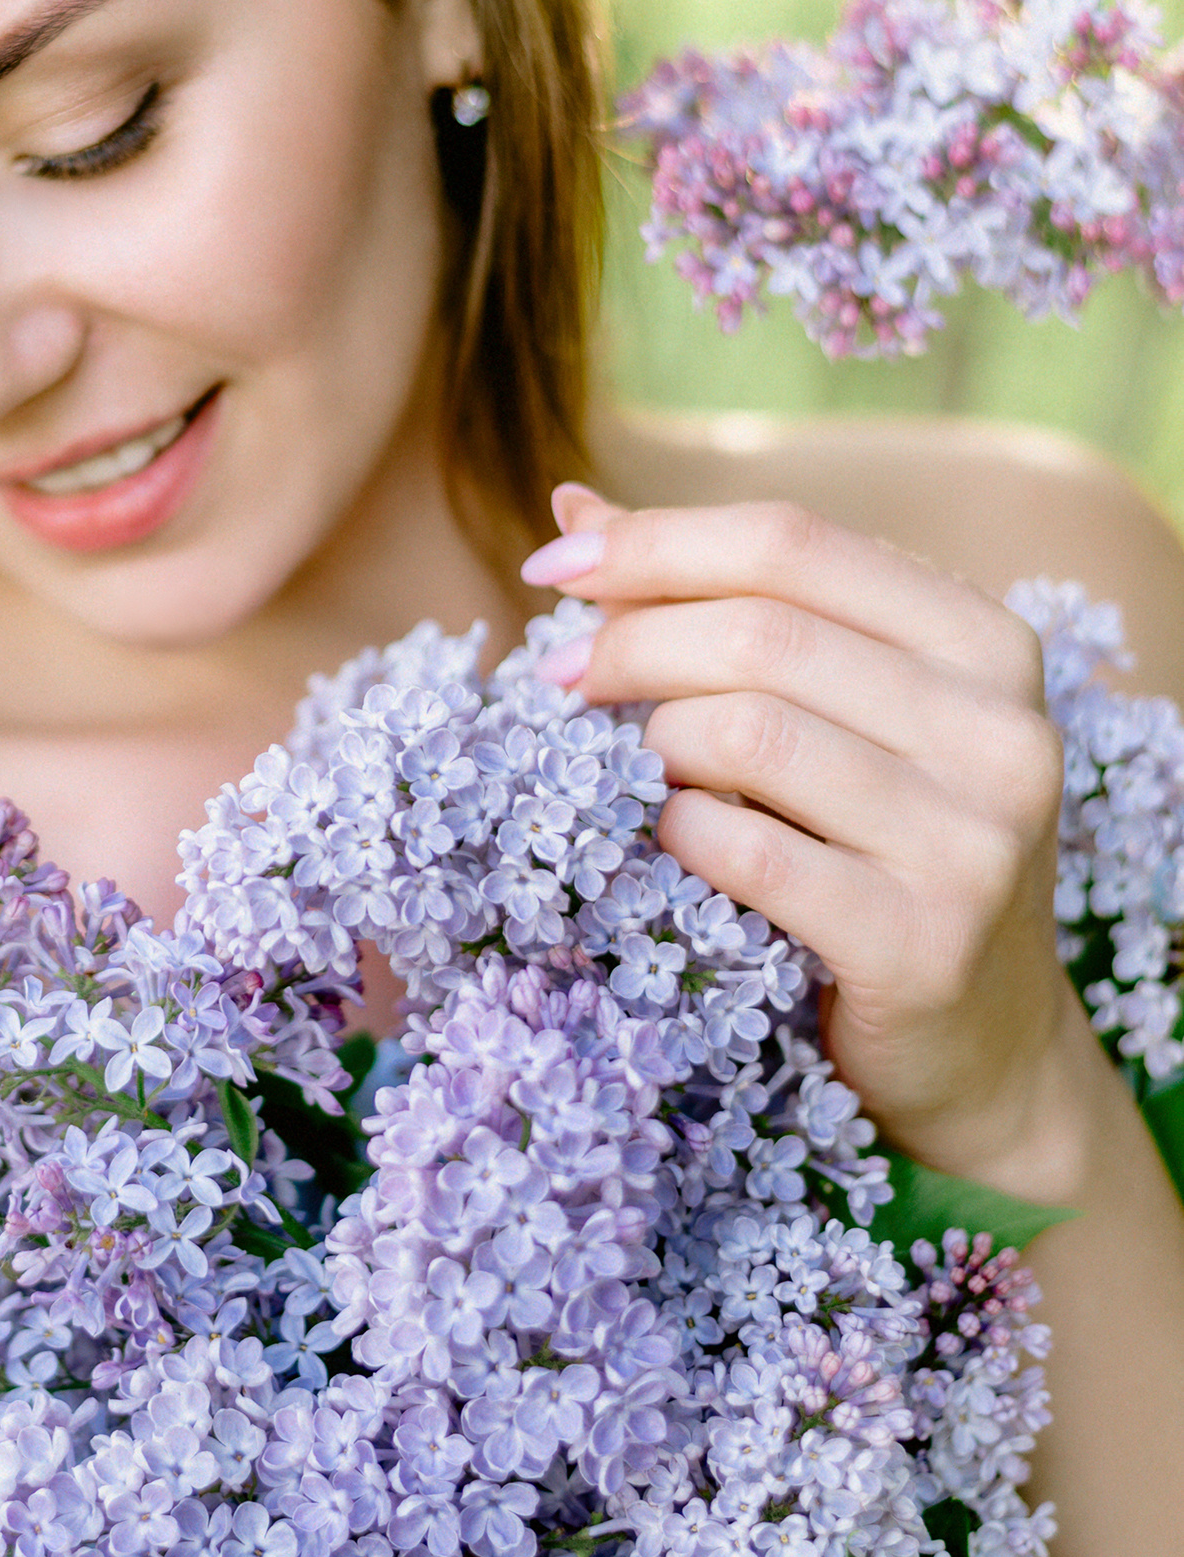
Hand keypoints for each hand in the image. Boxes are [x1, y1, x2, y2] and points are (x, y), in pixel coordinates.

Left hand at [521, 481, 1106, 1198]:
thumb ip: (717, 606)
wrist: (984, 1050)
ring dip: (647, 744)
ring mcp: (973, 840)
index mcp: (985, 641)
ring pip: (744, 732)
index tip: (554, 565)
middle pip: (759, 632)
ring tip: (617, 768)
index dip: (655, 542)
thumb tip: (572, 506)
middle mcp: (1001, 729)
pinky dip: (674, 835)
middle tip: (555, 679)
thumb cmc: (883, 854)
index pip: (791, 542)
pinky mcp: (922, 942)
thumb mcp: (834, 714)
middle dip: (626, 644)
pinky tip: (662, 842)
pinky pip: (744, 851)